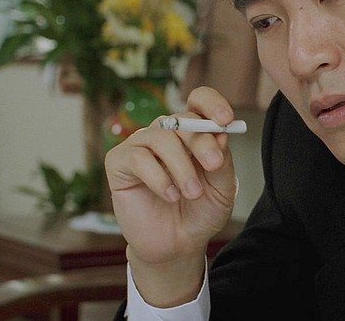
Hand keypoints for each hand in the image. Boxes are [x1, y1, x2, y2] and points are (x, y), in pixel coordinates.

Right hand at [105, 86, 238, 305]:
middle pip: (183, 120)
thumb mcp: (223, 189)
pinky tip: (169, 196)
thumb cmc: (201, 212)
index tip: (225, 119)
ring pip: (162, 138)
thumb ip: (223, 162)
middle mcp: (167, 133)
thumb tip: (221, 134)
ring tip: (192, 193)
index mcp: (194, 133)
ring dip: (182, 167)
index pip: (199, 100)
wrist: (177, 244)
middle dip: (202, 143)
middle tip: (214, 166)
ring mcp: (141, 145)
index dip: (212, 103)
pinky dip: (158, 178)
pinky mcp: (119, 163)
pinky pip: (138, 158)